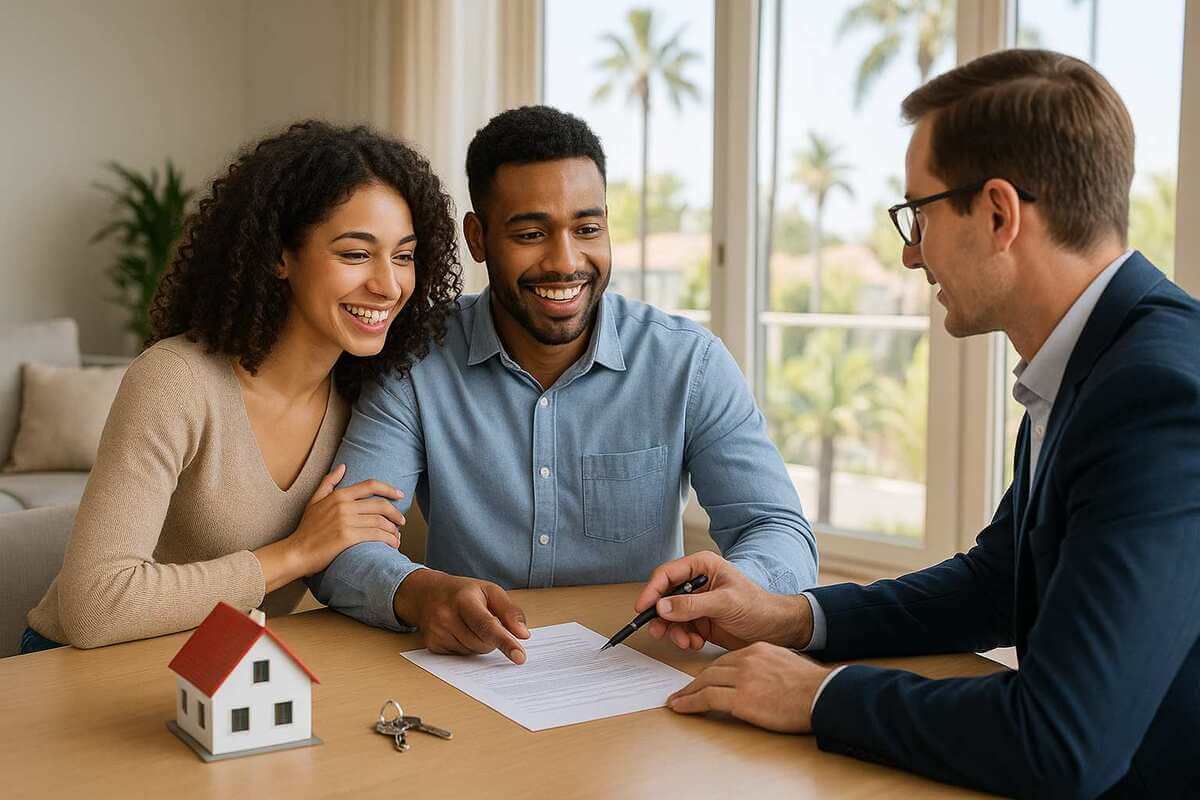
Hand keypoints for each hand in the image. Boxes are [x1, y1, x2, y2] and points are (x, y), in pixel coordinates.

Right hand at [287, 465, 405, 573]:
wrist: (296, 552)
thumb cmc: (306, 529)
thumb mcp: (313, 501)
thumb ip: (328, 483)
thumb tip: (342, 467)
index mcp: (338, 495)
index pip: (370, 485)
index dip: (389, 489)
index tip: (400, 495)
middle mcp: (343, 506)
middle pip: (380, 505)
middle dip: (396, 513)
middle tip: (401, 521)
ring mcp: (346, 521)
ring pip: (380, 521)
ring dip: (393, 530)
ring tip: (397, 536)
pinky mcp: (348, 537)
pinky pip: (376, 535)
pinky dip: (388, 539)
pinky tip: (392, 544)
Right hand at [393, 569, 530, 663]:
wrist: (426, 594)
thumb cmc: (463, 592)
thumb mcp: (490, 591)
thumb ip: (509, 611)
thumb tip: (523, 635)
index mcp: (464, 599)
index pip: (488, 625)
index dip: (505, 642)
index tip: (519, 657)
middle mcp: (447, 616)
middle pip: (483, 643)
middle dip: (492, 637)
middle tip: (485, 620)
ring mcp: (437, 632)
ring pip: (473, 652)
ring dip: (479, 643)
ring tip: (469, 624)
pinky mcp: (432, 645)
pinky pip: (460, 656)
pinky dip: (466, 647)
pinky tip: (459, 632)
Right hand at [634, 551, 812, 650]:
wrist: (776, 630)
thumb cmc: (758, 607)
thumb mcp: (725, 603)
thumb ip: (692, 605)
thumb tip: (662, 607)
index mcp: (702, 566)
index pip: (667, 574)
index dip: (652, 591)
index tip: (643, 608)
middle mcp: (697, 582)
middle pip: (664, 596)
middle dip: (661, 616)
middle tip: (659, 631)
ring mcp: (697, 603)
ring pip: (670, 616)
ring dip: (674, 631)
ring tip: (686, 641)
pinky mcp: (700, 620)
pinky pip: (681, 629)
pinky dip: (684, 638)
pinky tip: (696, 643)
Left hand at [667, 642, 830, 732]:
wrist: (823, 696)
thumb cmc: (812, 686)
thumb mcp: (786, 664)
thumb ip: (767, 666)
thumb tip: (759, 679)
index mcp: (758, 650)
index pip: (726, 660)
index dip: (710, 672)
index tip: (701, 680)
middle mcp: (747, 660)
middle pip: (712, 670)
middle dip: (694, 682)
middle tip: (682, 691)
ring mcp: (743, 678)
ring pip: (705, 682)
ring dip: (687, 692)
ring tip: (677, 701)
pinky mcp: (742, 698)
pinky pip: (707, 699)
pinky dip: (690, 703)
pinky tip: (681, 707)